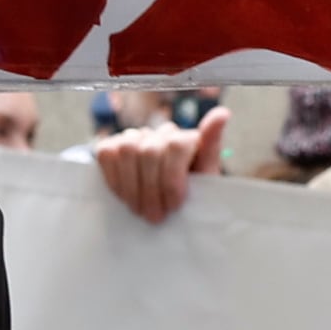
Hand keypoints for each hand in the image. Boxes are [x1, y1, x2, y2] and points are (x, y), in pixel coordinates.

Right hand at [91, 110, 224, 222]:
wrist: (164, 205)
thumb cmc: (188, 193)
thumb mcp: (206, 178)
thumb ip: (212, 148)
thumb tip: (222, 113)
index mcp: (188, 138)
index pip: (176, 145)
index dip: (173, 179)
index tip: (176, 205)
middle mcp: (161, 133)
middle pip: (150, 151)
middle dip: (152, 189)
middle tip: (156, 217)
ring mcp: (136, 136)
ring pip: (127, 150)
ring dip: (133, 186)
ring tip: (141, 210)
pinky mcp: (112, 145)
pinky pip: (107, 154)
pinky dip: (115, 179)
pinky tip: (125, 197)